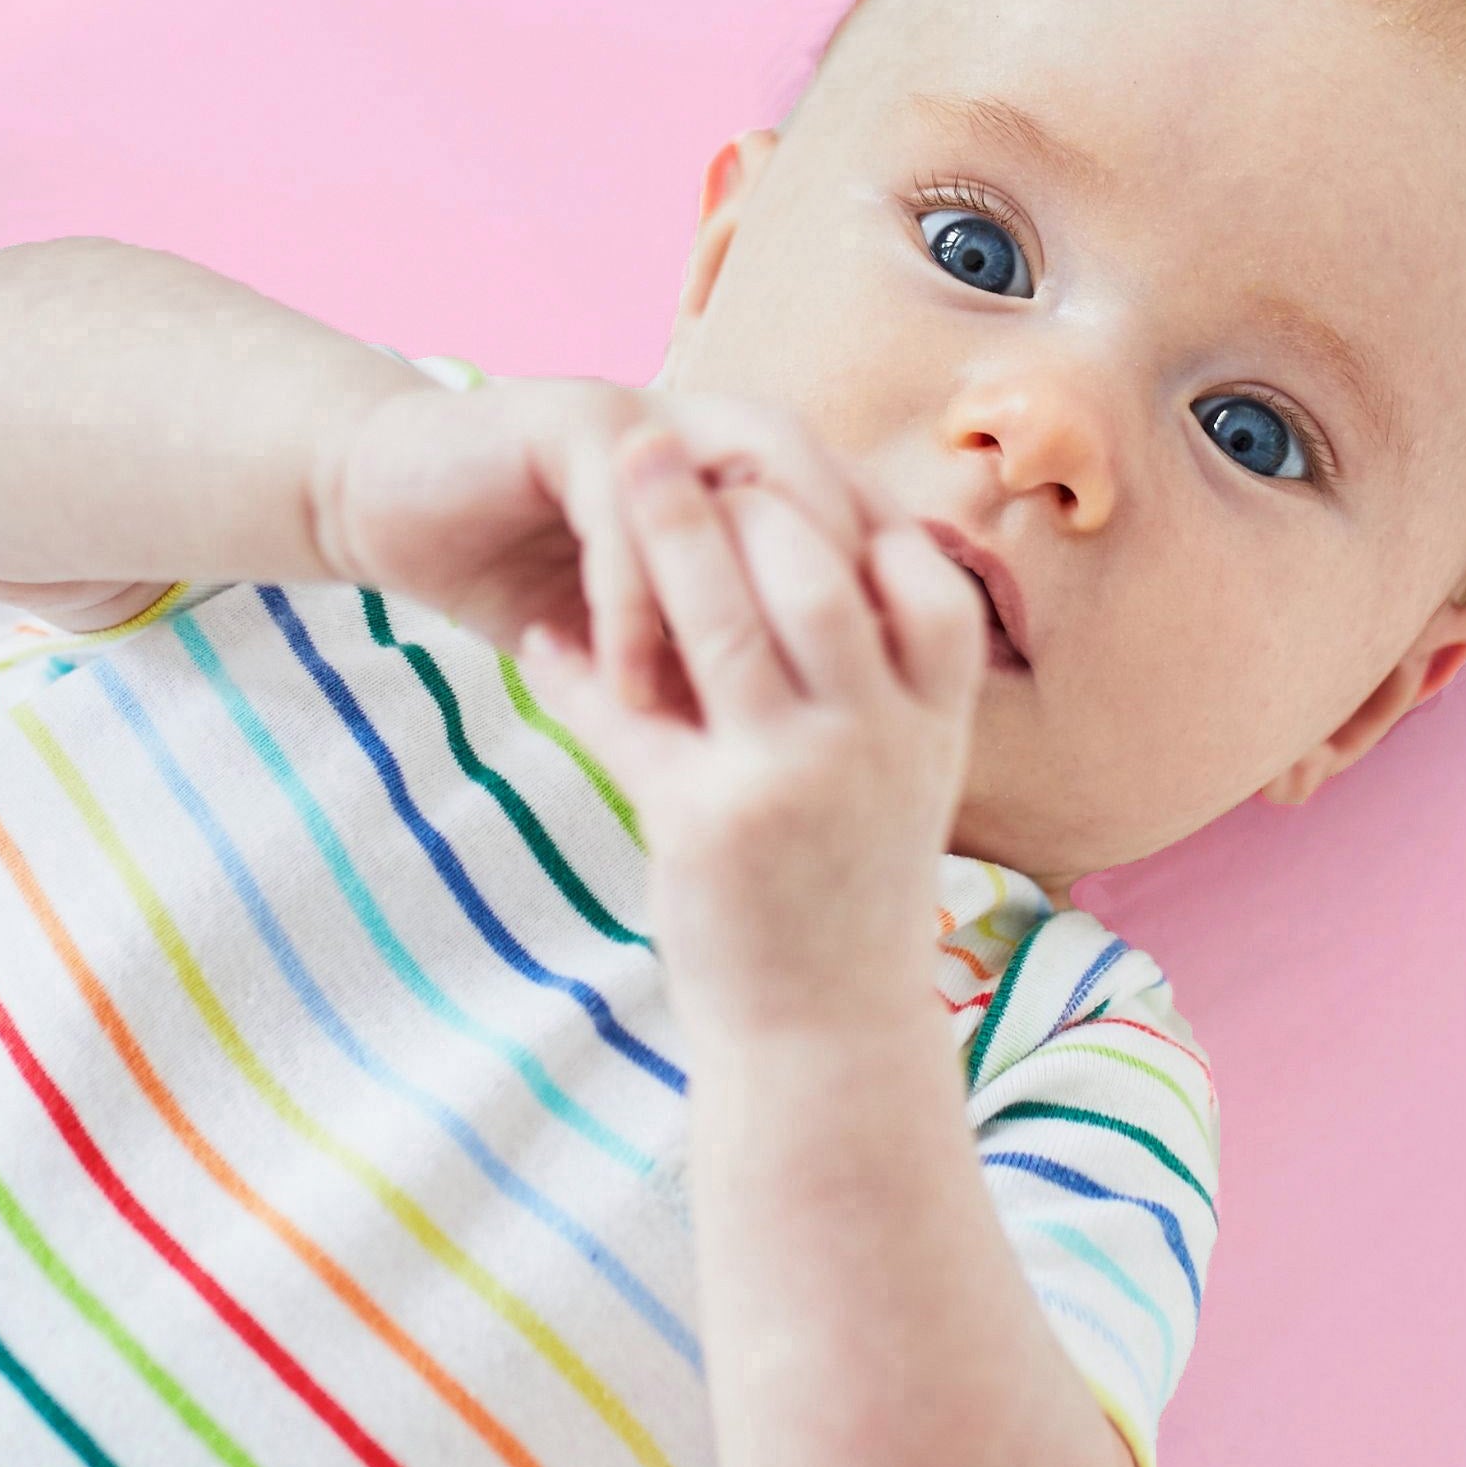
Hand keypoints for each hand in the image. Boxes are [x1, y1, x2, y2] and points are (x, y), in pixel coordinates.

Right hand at [316, 377, 876, 678]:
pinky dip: (630, 609)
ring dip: (733, 609)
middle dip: (826, 604)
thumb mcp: (641, 625)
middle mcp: (707, 421)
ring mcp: (643, 415)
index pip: (857, 513)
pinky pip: (623, 520)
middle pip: (817, 493)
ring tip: (729, 712)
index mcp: (743, 458)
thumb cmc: (521, 570)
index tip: (885, 709)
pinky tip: (626, 687)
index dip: (878, 601)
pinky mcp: (568, 422)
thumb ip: (718, 646)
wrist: (392, 505)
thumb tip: (821, 736)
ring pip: (734, 495)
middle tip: (829, 711)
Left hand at [516, 421, 984, 1027]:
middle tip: (665, 430)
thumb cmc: (845, 890)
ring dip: (662, 540)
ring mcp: (794, 782)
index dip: (843, 502)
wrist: (822, 1037)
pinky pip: (629, 719)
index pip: (917, 574)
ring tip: (607, 476)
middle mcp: (876, 742)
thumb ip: (875, 678)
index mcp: (931, 722)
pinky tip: (534, 637)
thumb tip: (825, 564)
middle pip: (810, 573)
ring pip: (724, 626)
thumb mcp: (892, 777)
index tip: (773, 448)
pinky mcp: (708, 826)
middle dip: (734, 493)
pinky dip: (576, 670)